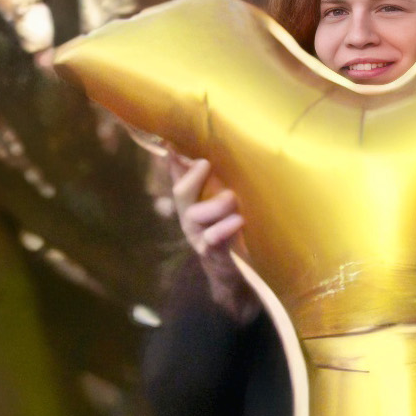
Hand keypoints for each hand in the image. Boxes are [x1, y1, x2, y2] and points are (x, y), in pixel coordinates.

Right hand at [170, 156, 248, 309]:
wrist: (230, 271)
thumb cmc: (228, 229)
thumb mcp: (219, 203)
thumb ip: (210, 181)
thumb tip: (198, 152)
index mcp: (190, 203)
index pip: (179, 177)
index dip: (178, 161)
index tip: (179, 145)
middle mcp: (188, 217)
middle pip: (181, 193)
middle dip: (194, 177)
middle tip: (207, 165)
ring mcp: (197, 235)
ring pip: (196, 214)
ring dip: (218, 203)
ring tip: (233, 199)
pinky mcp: (211, 252)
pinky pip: (213, 237)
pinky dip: (225, 227)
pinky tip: (238, 220)